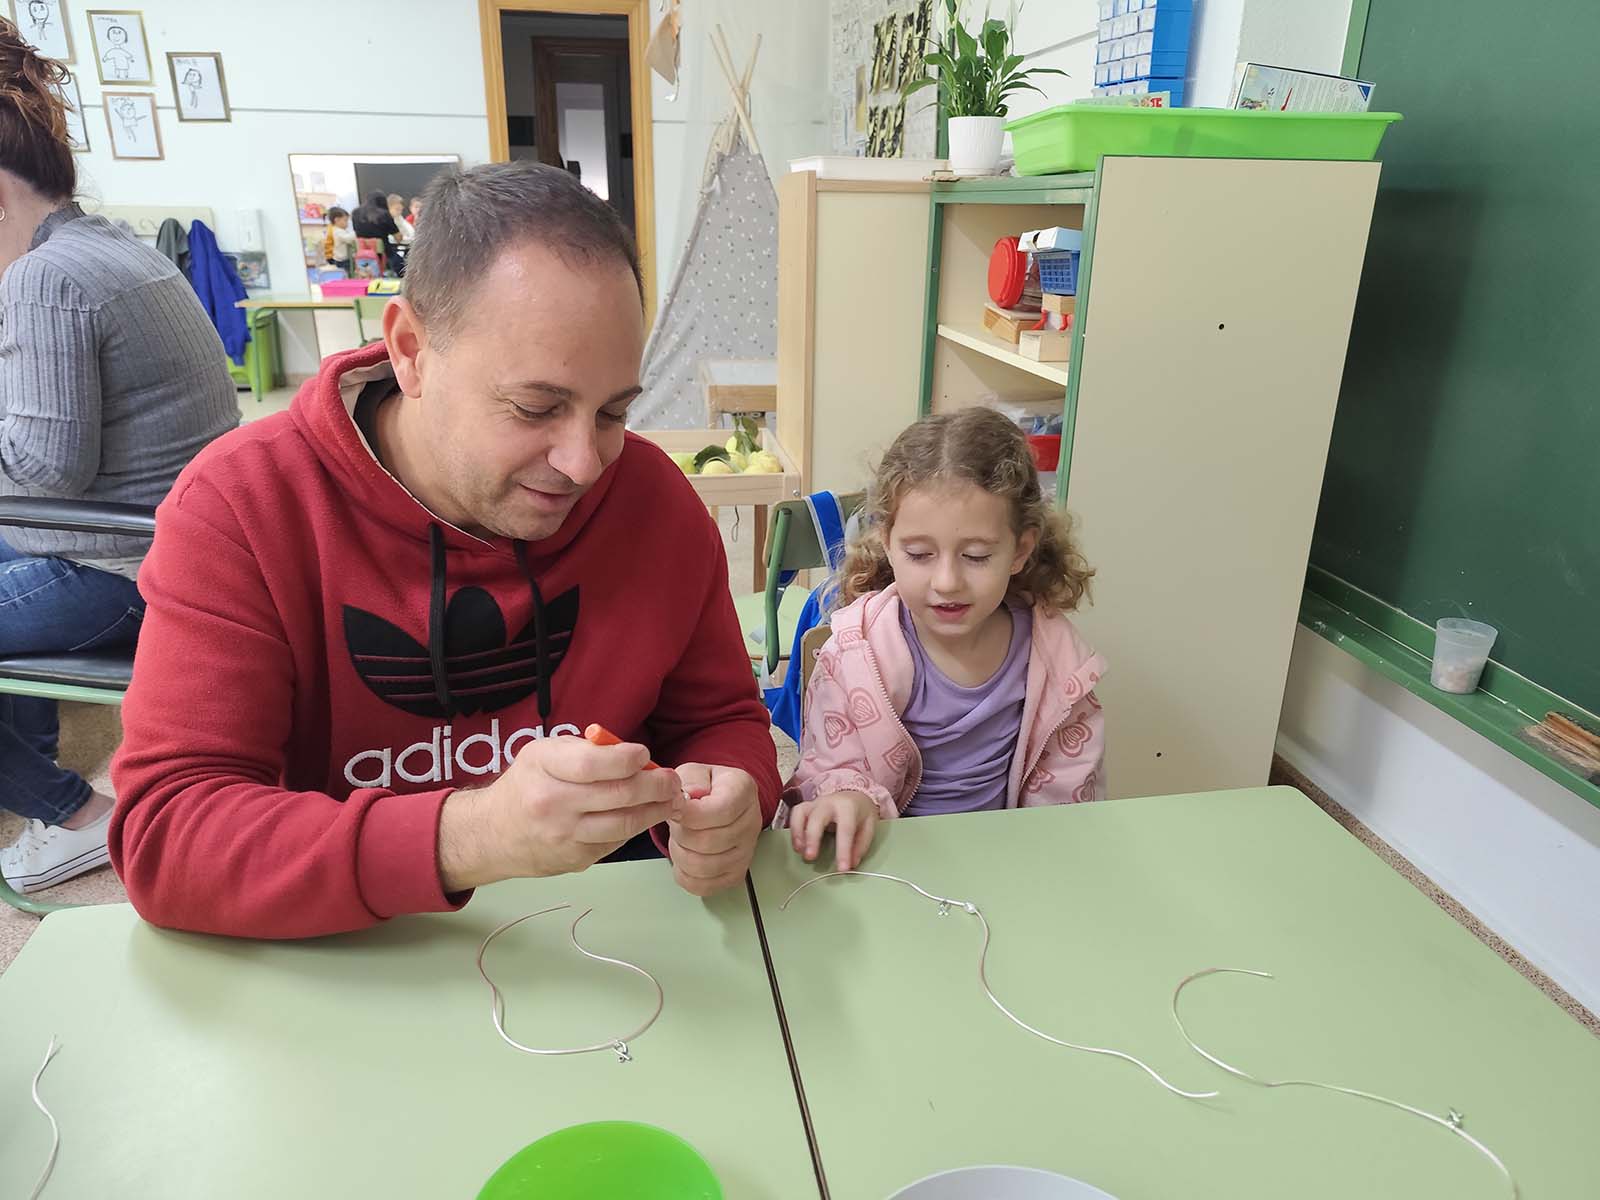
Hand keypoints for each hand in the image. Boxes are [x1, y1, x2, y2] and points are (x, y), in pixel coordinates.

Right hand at [437, 735, 683, 891]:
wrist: (493, 834)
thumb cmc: (527, 784)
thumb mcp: (544, 753)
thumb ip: (585, 749)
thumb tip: (634, 755)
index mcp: (543, 768)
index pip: (594, 763)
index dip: (628, 759)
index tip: (645, 755)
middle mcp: (552, 804)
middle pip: (618, 795)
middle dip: (656, 786)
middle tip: (672, 780)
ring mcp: (564, 836)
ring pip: (624, 824)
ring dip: (655, 810)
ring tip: (670, 799)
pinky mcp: (575, 860)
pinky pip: (616, 841)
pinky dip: (635, 827)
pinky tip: (644, 815)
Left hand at [668, 764, 762, 896]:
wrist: (716, 800)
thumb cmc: (703, 787)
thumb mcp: (692, 772)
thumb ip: (688, 780)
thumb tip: (686, 799)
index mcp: (743, 790)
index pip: (721, 811)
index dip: (691, 815)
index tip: (674, 809)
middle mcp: (752, 822)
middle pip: (709, 842)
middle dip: (681, 834)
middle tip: (676, 823)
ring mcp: (747, 851)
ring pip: (704, 867)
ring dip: (680, 855)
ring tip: (680, 839)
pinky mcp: (736, 873)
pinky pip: (704, 886)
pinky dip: (685, 875)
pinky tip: (684, 857)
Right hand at [790, 791, 877, 871]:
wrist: (854, 795)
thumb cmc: (860, 813)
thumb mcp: (869, 827)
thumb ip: (861, 845)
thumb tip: (852, 863)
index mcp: (848, 807)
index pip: (845, 829)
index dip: (843, 850)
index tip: (842, 869)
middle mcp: (829, 803)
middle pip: (817, 818)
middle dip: (812, 838)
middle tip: (810, 857)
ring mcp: (815, 803)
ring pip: (800, 814)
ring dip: (798, 834)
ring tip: (800, 852)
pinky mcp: (806, 807)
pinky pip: (795, 815)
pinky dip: (794, 830)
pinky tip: (798, 846)